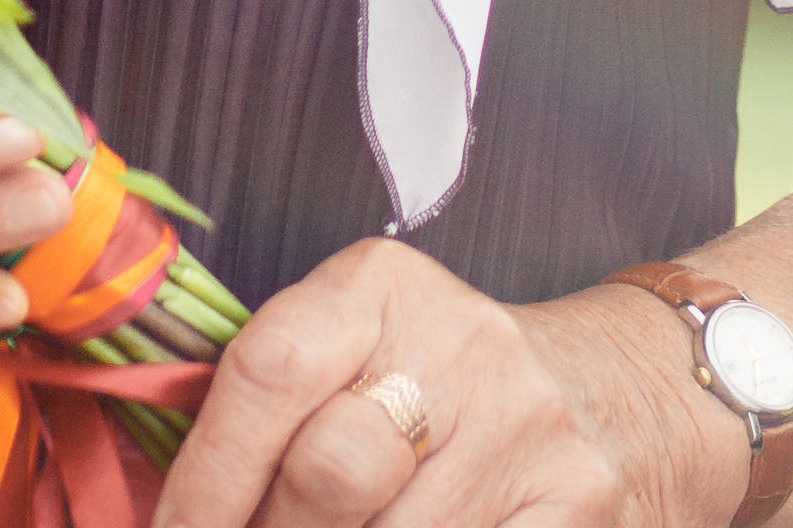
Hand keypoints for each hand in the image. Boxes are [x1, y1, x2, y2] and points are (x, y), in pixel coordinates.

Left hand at [149, 238, 745, 527]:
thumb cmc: (447, 382)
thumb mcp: (361, 348)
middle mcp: (457, 344)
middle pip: (326, 476)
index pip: (268, 371)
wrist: (620, 394)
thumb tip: (172, 509)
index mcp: (378, 286)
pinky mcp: (575, 512)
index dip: (204, 478)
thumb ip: (275, 405)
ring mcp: (524, 433)